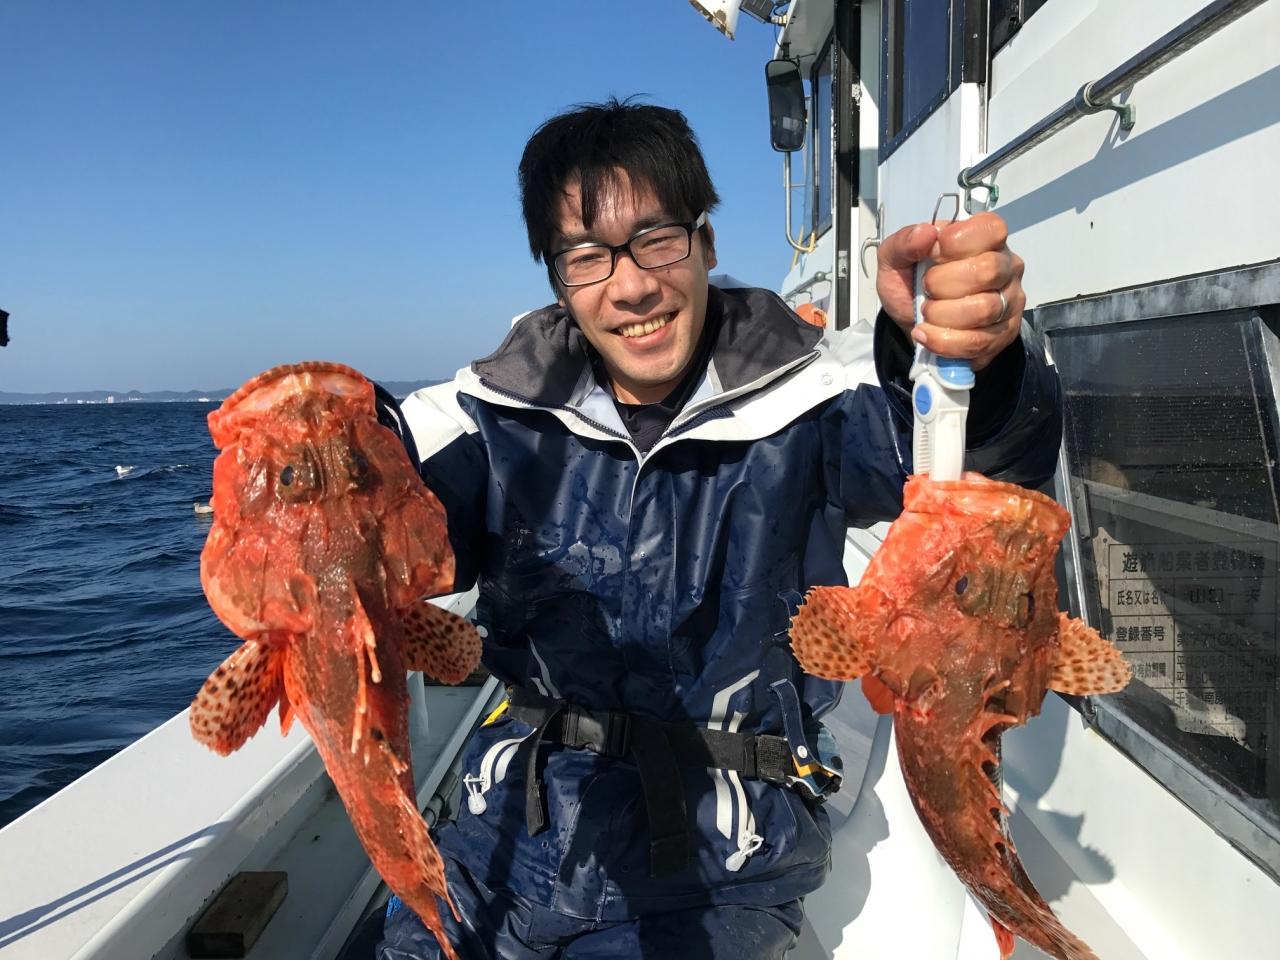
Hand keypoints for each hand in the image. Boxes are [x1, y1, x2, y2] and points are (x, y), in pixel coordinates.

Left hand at [875, 212, 1025, 370]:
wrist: (911, 322)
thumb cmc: (911, 284)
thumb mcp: (895, 259)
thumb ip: (903, 242)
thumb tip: (925, 233)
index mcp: (986, 238)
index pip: (990, 229)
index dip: (955, 243)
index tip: (930, 255)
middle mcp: (1006, 266)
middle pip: (987, 271)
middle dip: (943, 284)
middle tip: (926, 288)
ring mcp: (1009, 301)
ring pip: (984, 309)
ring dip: (942, 314)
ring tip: (926, 312)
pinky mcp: (1004, 333)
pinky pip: (978, 341)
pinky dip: (943, 340)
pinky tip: (927, 333)